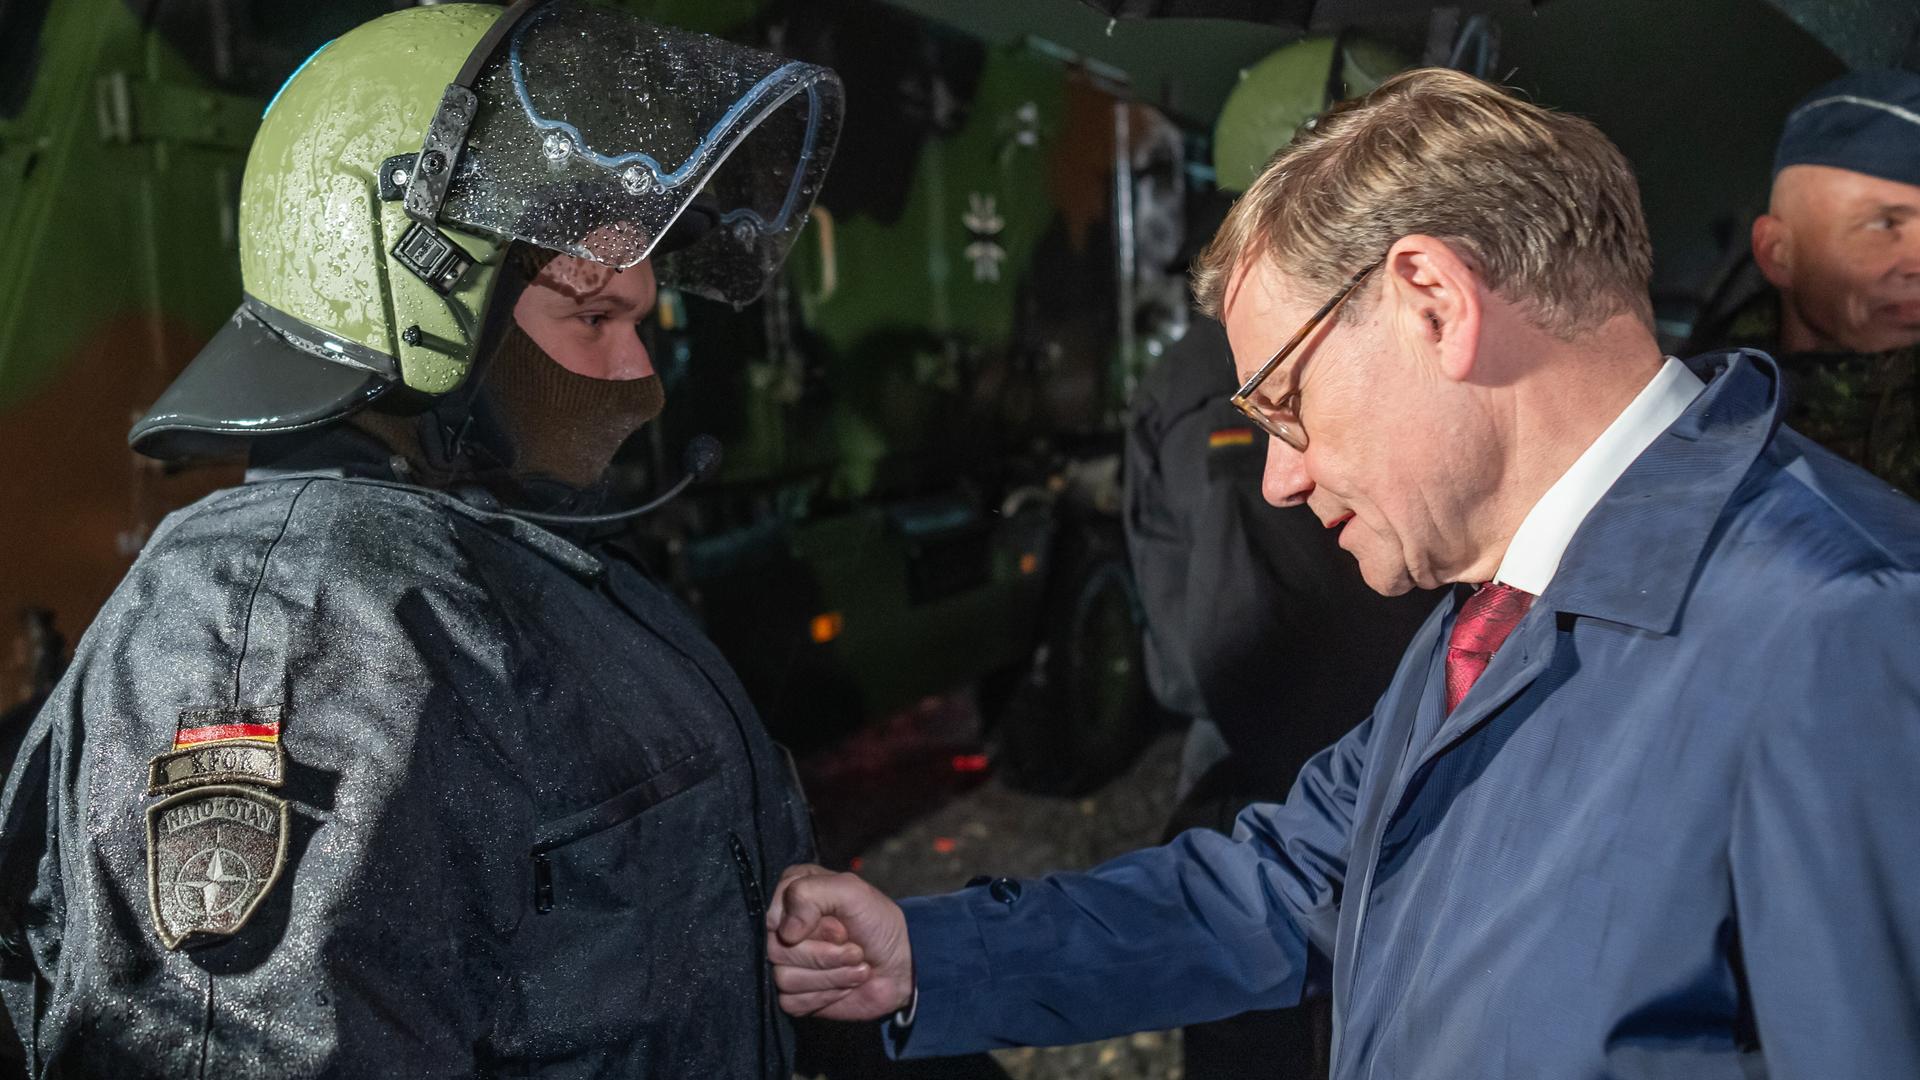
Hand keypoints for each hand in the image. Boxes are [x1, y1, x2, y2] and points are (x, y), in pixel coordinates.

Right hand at [766, 863, 913, 1020]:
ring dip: (830, 976)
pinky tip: (843, 986)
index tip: (840, 925)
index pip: (774, 914)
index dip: (810, 925)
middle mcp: (784, 927)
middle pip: (777, 949)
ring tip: (854, 965)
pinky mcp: (794, 994)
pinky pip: (790, 1002)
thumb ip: (811, 893)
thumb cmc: (878, 925)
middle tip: (854, 948)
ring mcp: (787, 963)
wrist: (901, 968)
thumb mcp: (852, 892)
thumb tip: (785, 932)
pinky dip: (824, 996)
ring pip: (784, 978)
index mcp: (792, 893)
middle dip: (825, 954)